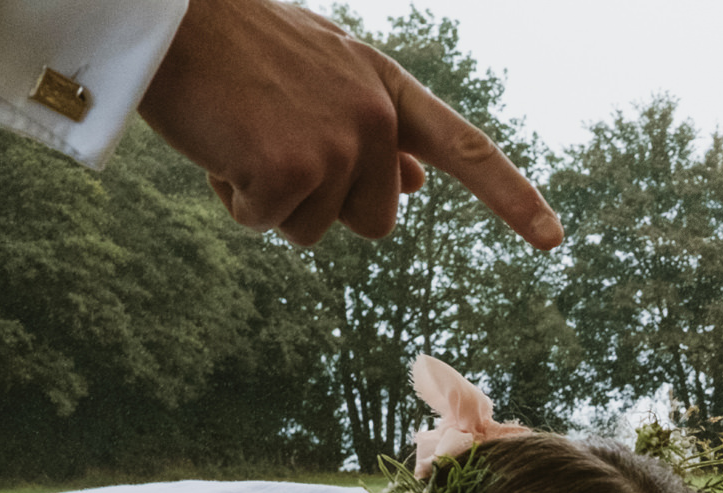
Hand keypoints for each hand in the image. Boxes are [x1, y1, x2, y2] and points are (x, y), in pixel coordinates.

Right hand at [138, 0, 561, 248]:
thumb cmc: (238, 47)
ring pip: (317, 231)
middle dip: (322, 202)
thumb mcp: (324, 75)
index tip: (554, 239)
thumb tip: (415, 186)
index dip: (512, 199)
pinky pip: (267, 223)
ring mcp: (338, 145)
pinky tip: (220, 144)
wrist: (167, 17)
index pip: (465, 150)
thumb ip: (374, 126)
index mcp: (386, 90)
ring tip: (242, 132)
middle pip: (375, 221)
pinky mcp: (290, 171)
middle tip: (272, 140)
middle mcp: (375, 118)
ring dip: (273, 200)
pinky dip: (236, 198)